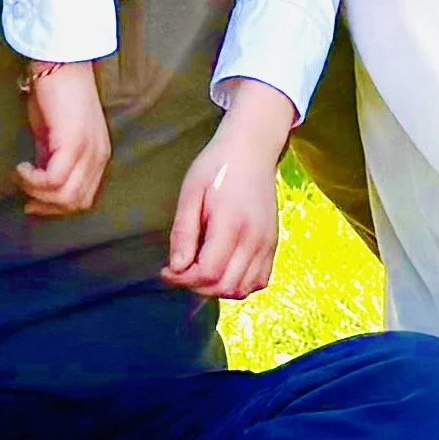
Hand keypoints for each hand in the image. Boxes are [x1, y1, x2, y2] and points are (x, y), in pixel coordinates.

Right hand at [16, 59, 110, 216]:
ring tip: (20, 175)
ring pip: (65, 196)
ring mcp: (89, 151)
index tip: (31, 203)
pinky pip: (53, 180)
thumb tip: (38, 182)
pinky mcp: (74, 143)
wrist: (59, 61)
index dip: (56, 208)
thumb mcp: (54, 134)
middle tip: (23, 195)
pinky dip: (32, 181)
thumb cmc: (54, 92)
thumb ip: (51, 158)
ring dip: (36, 193)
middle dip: (45, 205)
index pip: (82, 199)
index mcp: (97, 156)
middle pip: (76, 203)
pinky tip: (21, 167)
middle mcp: (98, 157)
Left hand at [165, 80, 292, 299]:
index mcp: (232, 224)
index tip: (166, 270)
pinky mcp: (273, 244)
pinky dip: (239, 285)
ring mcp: (267, 244)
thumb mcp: (191, 192)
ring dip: (217, 288)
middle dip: (196, 286)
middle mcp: (254, 240)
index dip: (182, 279)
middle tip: (180, 270)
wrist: (252, 150)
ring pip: (242, 289)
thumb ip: (184, 232)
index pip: (208, 273)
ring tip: (200, 269)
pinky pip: (259, 281)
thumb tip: (176, 267)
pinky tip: (223, 268)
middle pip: (224, 286)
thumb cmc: (216, 166)